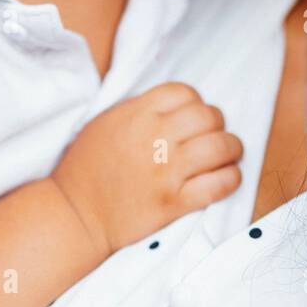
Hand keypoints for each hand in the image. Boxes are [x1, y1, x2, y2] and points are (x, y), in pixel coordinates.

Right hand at [50, 82, 242, 255]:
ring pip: (221, 147)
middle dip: (217, 124)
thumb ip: (139, 110)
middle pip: (209, 116)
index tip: (194, 116)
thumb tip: (173, 106)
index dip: (196, 102)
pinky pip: (219, 185)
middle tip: (213, 135)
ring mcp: (166, 171)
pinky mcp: (174, 202)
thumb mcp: (106, 123)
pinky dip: (230, 178)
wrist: (75, 213)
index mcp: (136, 114)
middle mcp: (155, 138)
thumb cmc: (86, 168)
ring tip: (228, 154)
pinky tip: (226, 177)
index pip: (185, 92)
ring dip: (231, 149)